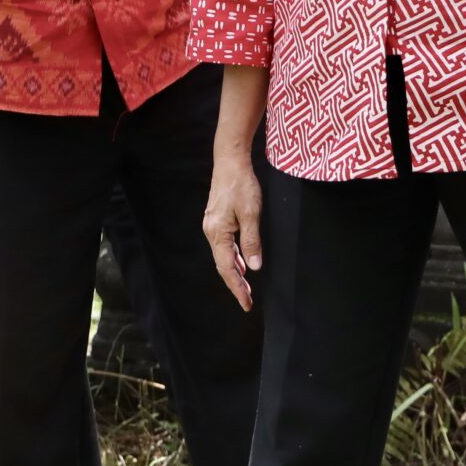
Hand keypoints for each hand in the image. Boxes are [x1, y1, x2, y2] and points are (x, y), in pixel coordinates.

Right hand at [200, 144, 262, 310]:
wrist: (230, 162)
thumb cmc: (242, 185)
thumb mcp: (252, 214)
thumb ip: (252, 241)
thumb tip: (254, 267)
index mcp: (218, 233)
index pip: (228, 268)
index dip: (238, 287)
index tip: (247, 303)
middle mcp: (211, 231)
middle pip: (223, 265)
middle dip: (236, 284)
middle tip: (248, 301)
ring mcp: (212, 225)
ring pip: (223, 256)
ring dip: (235, 272)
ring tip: (246, 287)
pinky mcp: (216, 220)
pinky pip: (224, 245)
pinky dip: (233, 257)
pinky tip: (242, 262)